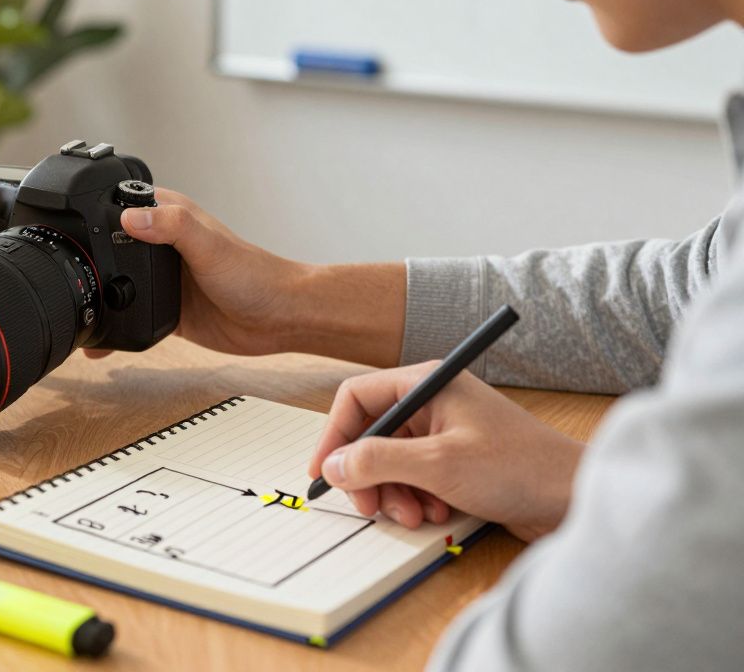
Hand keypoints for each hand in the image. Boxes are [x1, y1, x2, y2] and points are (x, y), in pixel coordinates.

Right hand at [85, 188, 312, 357]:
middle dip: (85, 257)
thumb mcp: (208, 246)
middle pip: (110, 245)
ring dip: (96, 294)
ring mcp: (161, 278)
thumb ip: (171, 227)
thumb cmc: (255, 274)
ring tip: (69, 307)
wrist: (277, 319)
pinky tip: (96, 342)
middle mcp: (161, 243)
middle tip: (58, 268)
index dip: (93, 208)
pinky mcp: (165, 308)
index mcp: (169, 216)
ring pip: (116, 282)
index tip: (64, 219)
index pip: (121, 203)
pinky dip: (111, 328)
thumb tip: (131, 216)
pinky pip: (129, 316)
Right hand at [307, 363, 584, 541]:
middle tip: (370, 507)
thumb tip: (333, 466)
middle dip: (367, 474)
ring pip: (390, 462)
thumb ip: (377, 461)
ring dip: (393, 493)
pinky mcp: (456, 460)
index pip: (357, 398)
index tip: (323, 472)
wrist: (575, 497)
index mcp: (427, 384)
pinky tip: (437, 513)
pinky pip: (414, 478)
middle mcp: (432, 403)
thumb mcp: (437, 465)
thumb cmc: (519, 468)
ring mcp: (444, 431)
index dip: (334, 435)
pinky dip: (416, 498)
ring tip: (414, 514)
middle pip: (370, 434)